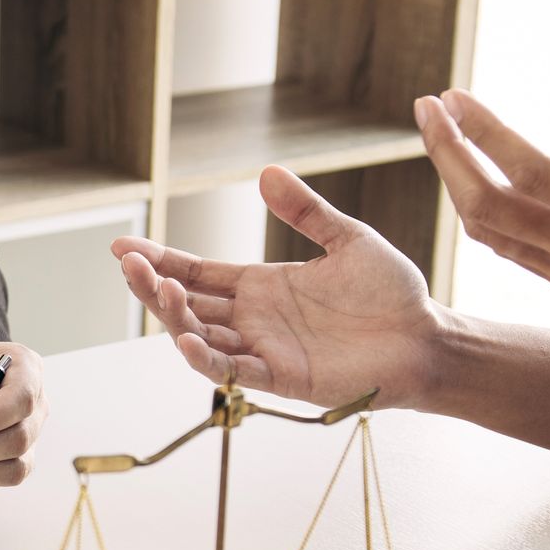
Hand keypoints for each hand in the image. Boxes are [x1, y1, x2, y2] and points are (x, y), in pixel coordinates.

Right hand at [112, 166, 447, 407]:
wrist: (426, 337)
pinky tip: (187, 339)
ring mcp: (262, 349)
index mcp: (260, 286)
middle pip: (187, 304)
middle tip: (128, 264)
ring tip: (160, 289)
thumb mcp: (347, 239)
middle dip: (153, 286)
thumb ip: (305, 211)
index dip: (160, 260)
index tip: (123, 246)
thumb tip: (266, 172)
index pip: (196, 272)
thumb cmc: (392, 294)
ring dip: (174, 317)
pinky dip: (206, 359)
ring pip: (200, 337)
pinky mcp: (281, 376)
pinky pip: (233, 371)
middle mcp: (252, 319)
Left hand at [416, 73, 549, 395]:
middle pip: (487, 203)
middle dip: (448, 152)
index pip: (530, 173)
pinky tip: (476, 185)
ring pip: (488, 231)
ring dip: (455, 181)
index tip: (452, 96)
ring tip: (440, 135)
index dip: (485, 134)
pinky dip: (479, 213)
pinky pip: (509, 250)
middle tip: (424, 105)